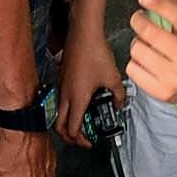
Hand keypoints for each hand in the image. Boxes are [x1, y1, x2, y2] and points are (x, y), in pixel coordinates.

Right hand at [56, 32, 124, 147]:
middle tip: (80, 139)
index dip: (80, 140)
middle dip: (69, 137)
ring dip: (66, 123)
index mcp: (77, 98)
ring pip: (58, 113)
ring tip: (80, 124)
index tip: (89, 142)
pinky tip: (79, 104)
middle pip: (59, 126)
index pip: (73, 129)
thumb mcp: (113, 77)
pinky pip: (60, 101)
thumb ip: (118, 95)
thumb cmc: (95, 52)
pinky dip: (66, 110)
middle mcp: (65, 95)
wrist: (83, 33)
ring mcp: (61, 87)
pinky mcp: (61, 79)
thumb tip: (119, 104)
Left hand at [125, 0, 176, 111]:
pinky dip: (135, 62)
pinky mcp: (160, 92)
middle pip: (150, 33)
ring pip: (137, 50)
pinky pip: (132, 69)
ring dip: (137, 43)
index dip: (159, 4)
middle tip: (139, 19)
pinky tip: (146, 63)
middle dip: (138, 20)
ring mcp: (175, 78)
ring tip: (147, 45)